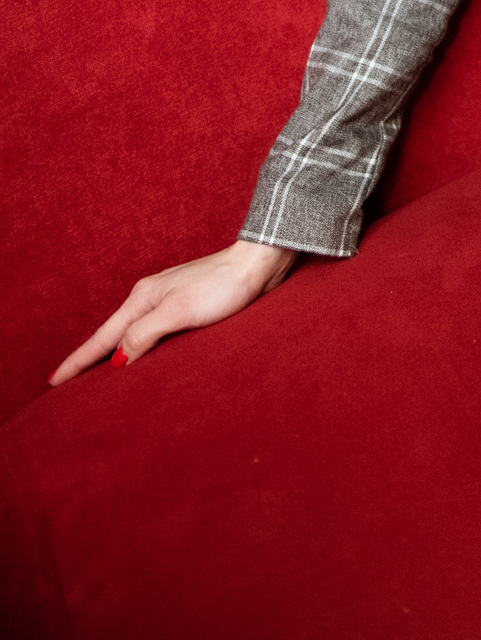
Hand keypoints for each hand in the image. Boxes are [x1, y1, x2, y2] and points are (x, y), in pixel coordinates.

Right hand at [49, 239, 297, 383]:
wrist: (258, 264)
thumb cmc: (223, 286)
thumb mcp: (180, 312)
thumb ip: (145, 334)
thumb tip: (117, 360)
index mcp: (143, 299)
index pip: (102, 339)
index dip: (78, 362)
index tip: (53, 382)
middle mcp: (150, 298)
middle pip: (112, 335)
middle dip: (89, 359)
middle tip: (65, 384)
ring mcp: (168, 300)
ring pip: (131, 333)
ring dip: (113, 354)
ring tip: (96, 375)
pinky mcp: (187, 305)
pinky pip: (150, 333)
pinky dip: (137, 348)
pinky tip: (141, 356)